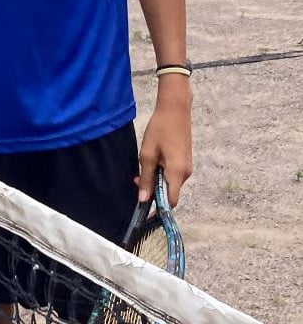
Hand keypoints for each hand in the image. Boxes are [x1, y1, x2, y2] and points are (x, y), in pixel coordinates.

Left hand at [137, 81, 192, 207]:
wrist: (175, 109)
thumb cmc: (160, 129)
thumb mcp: (147, 155)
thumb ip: (145, 178)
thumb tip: (143, 199)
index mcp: (177, 172)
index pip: (171, 201)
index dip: (159, 209)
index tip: (146, 213)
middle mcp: (186, 173)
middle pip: (169, 193)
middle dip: (153, 191)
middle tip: (136, 181)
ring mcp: (187, 167)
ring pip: (170, 183)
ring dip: (155, 181)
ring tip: (142, 169)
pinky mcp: (185, 161)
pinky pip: (172, 175)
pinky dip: (161, 174)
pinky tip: (152, 162)